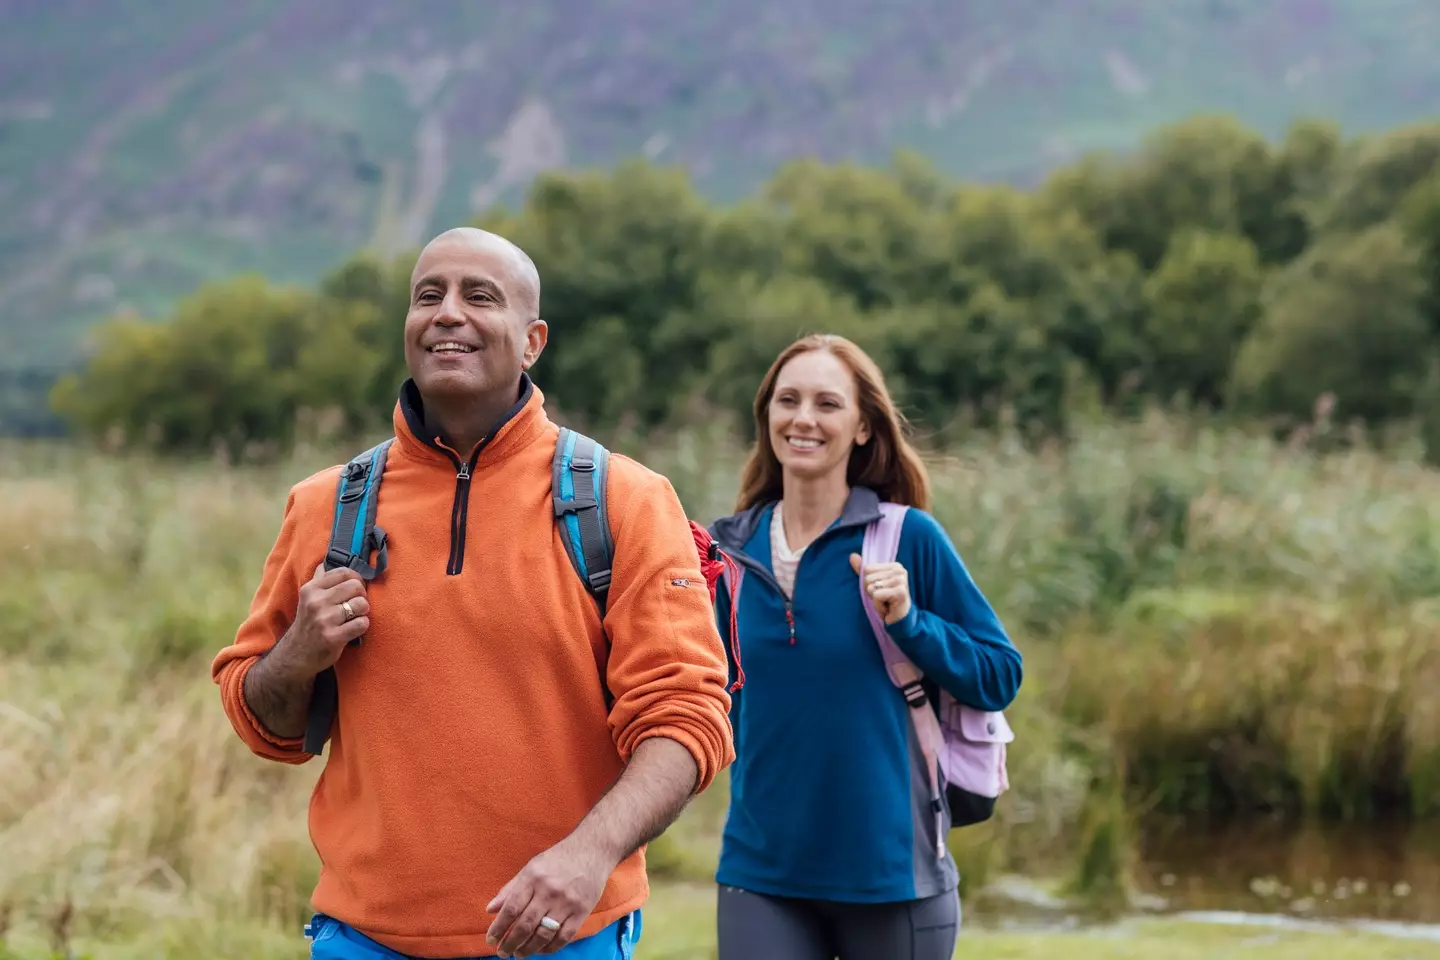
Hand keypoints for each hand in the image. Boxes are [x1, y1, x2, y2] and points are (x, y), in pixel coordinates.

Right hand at [282, 563, 369, 675]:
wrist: (296, 654)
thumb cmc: (308, 622)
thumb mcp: (308, 598)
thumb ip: (319, 579)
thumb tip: (327, 560)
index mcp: (311, 589)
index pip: (344, 573)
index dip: (355, 579)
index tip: (354, 589)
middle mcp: (316, 602)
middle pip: (356, 587)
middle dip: (361, 595)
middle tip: (356, 604)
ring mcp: (324, 620)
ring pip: (361, 604)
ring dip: (363, 612)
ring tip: (354, 617)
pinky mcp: (333, 637)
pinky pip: (362, 624)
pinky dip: (362, 625)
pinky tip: (354, 628)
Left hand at [486, 836, 613, 956]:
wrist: (592, 850)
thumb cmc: (558, 858)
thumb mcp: (531, 867)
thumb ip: (510, 889)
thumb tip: (490, 909)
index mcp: (533, 878)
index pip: (511, 908)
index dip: (498, 927)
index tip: (491, 940)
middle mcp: (549, 891)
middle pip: (525, 925)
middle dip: (510, 943)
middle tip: (502, 953)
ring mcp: (566, 903)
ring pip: (543, 934)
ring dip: (528, 949)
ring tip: (519, 954)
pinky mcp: (582, 912)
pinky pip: (563, 937)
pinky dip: (550, 948)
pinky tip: (541, 950)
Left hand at [850, 553, 911, 624]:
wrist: (899, 619)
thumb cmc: (886, 600)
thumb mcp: (873, 583)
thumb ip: (863, 570)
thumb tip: (852, 556)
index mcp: (894, 566)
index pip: (867, 569)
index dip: (868, 583)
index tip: (880, 590)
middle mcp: (899, 570)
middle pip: (868, 578)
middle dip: (871, 592)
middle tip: (883, 598)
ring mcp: (901, 580)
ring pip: (871, 587)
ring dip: (875, 600)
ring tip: (886, 602)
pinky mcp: (900, 592)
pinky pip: (876, 596)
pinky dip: (878, 605)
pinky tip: (887, 608)